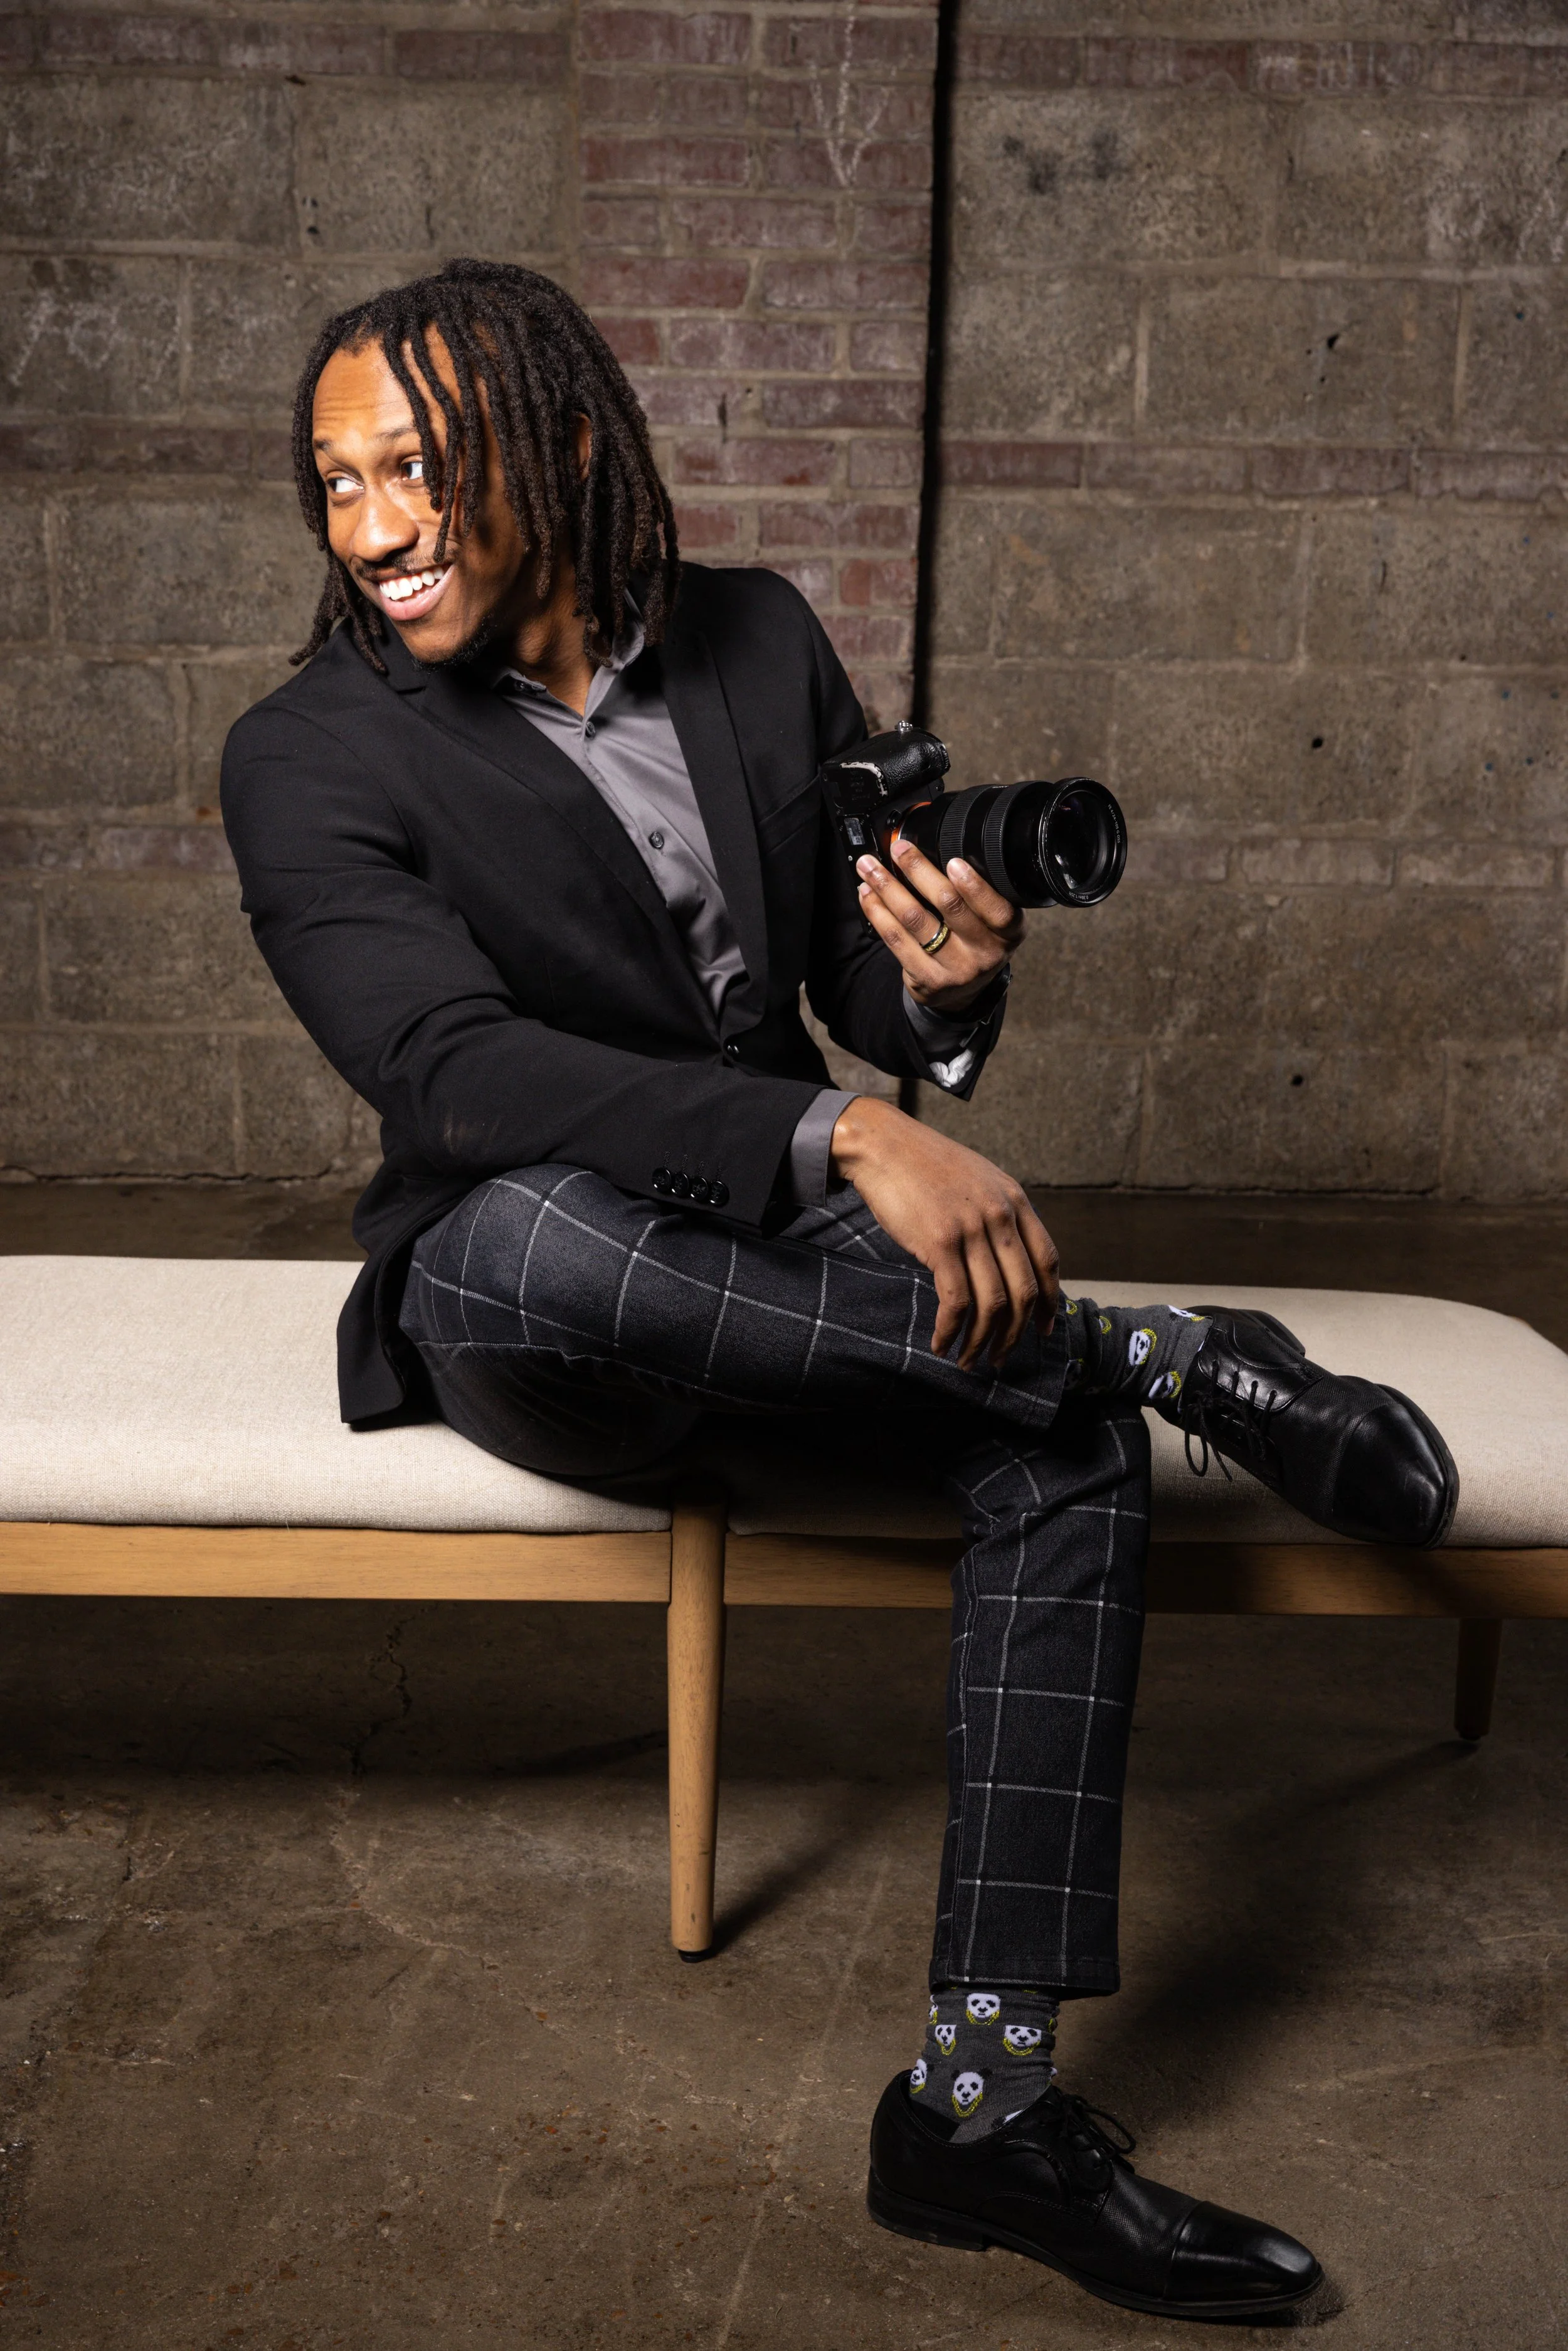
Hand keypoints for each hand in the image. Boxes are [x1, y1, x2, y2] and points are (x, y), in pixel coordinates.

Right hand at [829, 1098, 1058, 1369]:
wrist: (882, 1143)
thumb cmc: (923, 1165)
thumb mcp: (978, 1180)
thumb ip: (998, 1213)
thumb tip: (1006, 1258)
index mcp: (1015, 1201)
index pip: (1048, 1262)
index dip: (1051, 1303)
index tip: (1043, 1329)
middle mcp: (1001, 1216)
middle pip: (1025, 1292)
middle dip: (1015, 1335)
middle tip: (1000, 1358)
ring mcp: (972, 1229)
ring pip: (993, 1304)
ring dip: (981, 1341)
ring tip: (968, 1361)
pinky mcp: (940, 1242)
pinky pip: (956, 1301)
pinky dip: (950, 1330)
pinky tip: (940, 1343)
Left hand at [856, 836, 1024, 1015]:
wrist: (962, 992)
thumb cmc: (976, 943)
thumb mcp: (992, 921)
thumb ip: (977, 894)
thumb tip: (938, 847)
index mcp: (1008, 933)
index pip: (996, 909)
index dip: (974, 886)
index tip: (953, 861)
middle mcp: (985, 953)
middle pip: (949, 906)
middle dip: (919, 870)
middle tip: (899, 848)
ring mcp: (955, 969)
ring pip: (915, 920)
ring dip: (888, 888)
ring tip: (869, 867)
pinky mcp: (927, 979)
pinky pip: (896, 940)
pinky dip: (877, 912)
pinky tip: (868, 895)